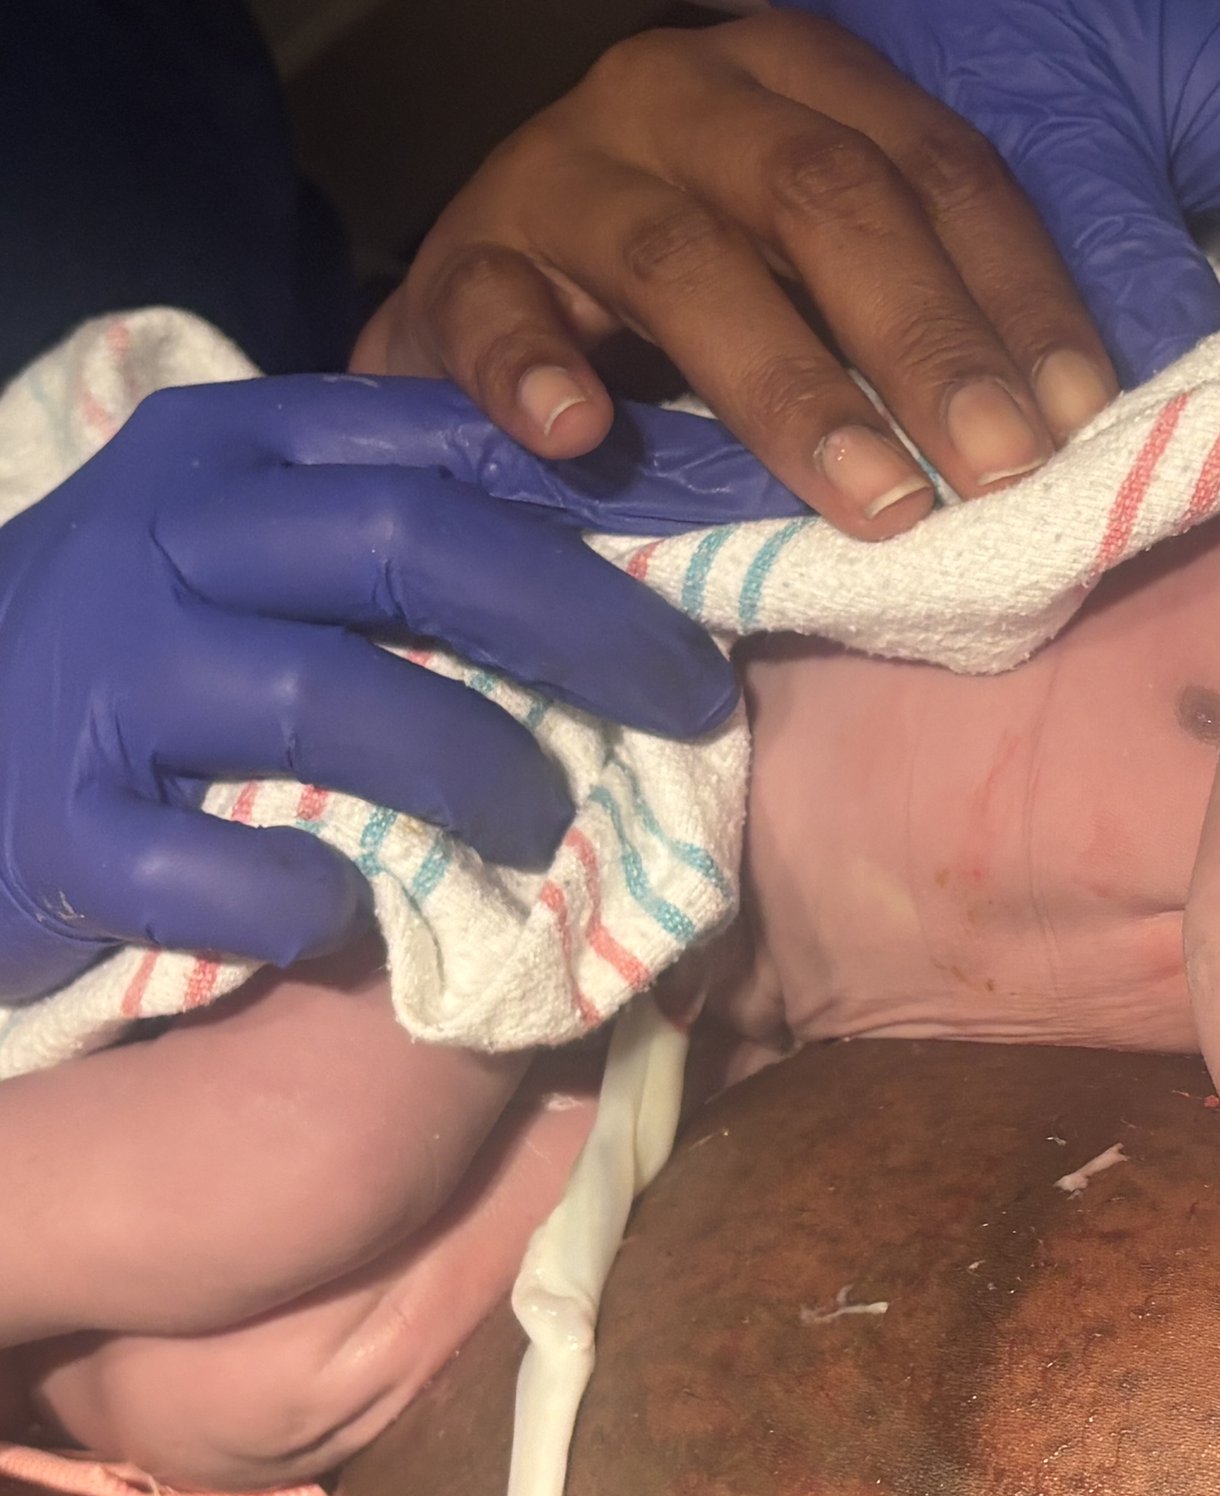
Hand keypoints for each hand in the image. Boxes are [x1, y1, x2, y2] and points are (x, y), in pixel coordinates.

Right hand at [0, 373, 800, 1001]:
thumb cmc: (154, 656)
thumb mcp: (267, 552)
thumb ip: (415, 534)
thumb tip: (655, 545)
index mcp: (235, 448)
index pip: (446, 439)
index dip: (607, 489)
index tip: (734, 547)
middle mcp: (165, 531)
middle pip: (413, 541)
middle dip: (585, 623)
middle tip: (694, 700)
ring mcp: (98, 671)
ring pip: (328, 701)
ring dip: (472, 771)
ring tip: (542, 828)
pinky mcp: (51, 822)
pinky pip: (207, 865)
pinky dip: (305, 901)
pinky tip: (350, 914)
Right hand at [354, 12, 1117, 535]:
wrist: (504, 304)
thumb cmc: (708, 305)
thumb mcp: (832, 275)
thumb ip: (935, 312)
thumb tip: (1075, 424)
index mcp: (804, 85)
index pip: (941, 171)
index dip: (1019, 295)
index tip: (1078, 421)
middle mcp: (687, 97)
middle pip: (827, 198)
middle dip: (927, 342)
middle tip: (997, 470)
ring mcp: (565, 171)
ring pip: (684, 260)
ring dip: (790, 390)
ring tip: (874, 498)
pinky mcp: (466, 262)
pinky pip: (496, 310)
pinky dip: (535, 371)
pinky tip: (582, 437)